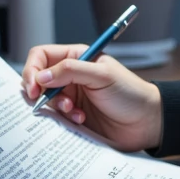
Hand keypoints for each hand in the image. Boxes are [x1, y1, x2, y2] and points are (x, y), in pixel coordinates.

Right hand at [22, 43, 163, 151]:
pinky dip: (64, 119)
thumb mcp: (102, 76)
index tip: (34, 87)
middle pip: (38, 79)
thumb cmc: (130, 93)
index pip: (41, 56)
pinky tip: (81, 119)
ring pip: (45, 100)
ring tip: (74, 111)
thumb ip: (70, 71)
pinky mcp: (73, 116)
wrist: (146, 122)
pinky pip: (56, 118)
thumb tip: (40, 76)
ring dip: (57, 107)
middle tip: (44, 102)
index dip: (32, 69)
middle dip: (40, 92)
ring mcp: (71, 96)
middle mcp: (70, 76)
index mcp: (76, 57)